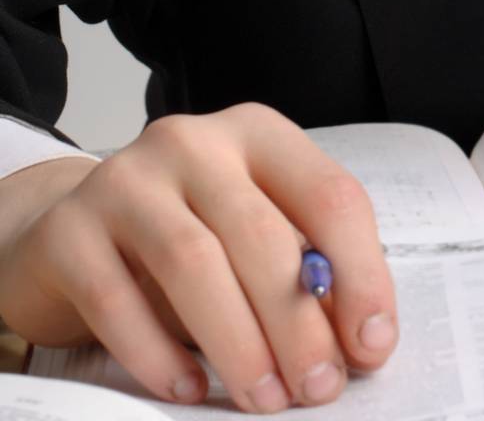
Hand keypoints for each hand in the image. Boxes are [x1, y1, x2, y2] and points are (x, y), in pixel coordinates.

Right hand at [0, 103, 398, 411]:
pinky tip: (187, 390)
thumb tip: (362, 341)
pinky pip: (116, 298)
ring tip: (265, 399)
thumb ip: (303, 272)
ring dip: (239, 343)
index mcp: (256, 135)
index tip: (372, 344)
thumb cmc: (180, 241)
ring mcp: (126, 180)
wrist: (67, 236)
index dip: (361, 275)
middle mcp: (193, 142)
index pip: (329, 196)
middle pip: (262, 234)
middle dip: (299, 323)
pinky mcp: (70, 230)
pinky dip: (158, 354)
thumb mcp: (251, 239)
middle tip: (318, 387)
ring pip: (193, 263)